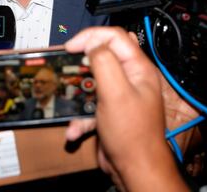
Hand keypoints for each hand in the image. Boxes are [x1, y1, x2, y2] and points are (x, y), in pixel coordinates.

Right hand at [65, 27, 187, 190]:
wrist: (135, 169)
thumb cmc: (133, 135)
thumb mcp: (115, 92)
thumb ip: (104, 62)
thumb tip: (92, 42)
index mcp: (137, 68)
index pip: (114, 37)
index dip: (91, 37)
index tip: (71, 47)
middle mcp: (130, 79)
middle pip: (102, 57)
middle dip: (82, 66)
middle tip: (68, 70)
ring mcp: (120, 96)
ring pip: (92, 83)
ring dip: (78, 96)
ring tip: (72, 104)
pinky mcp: (110, 112)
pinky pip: (89, 106)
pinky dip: (80, 117)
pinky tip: (76, 129)